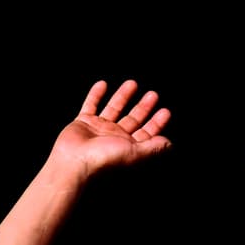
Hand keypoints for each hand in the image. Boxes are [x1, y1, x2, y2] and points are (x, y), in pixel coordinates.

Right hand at [49, 79, 171, 179]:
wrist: (74, 161)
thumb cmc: (104, 159)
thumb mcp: (135, 153)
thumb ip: (153, 148)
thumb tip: (170, 144)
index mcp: (128, 146)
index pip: (146, 133)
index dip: (156, 123)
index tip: (165, 111)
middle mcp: (114, 137)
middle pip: (132, 119)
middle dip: (143, 107)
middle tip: (153, 94)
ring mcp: (98, 129)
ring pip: (113, 109)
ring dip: (123, 96)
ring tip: (132, 83)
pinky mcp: (83, 123)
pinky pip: (90, 105)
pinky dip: (95, 95)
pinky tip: (102, 84)